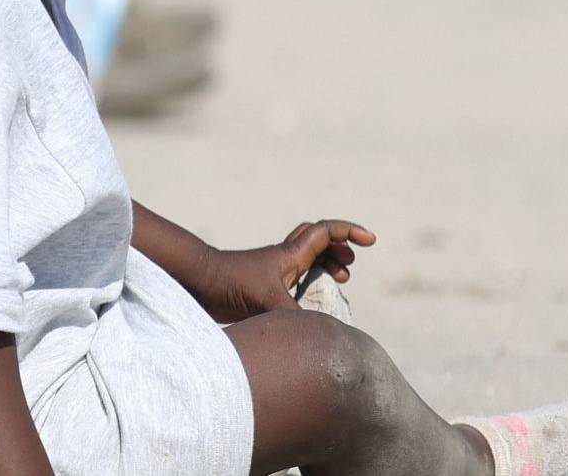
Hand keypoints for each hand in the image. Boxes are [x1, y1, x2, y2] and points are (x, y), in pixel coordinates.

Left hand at [187, 220, 375, 323]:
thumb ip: (297, 318)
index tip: (370, 241)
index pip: (325, 232)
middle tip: (348, 268)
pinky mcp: (263, 287)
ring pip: (306, 259)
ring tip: (340, 281)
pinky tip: (311, 306)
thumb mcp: (269, 302)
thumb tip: (324, 336)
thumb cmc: (231, 284)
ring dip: (326, 265)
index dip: (349, 232)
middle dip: (339, 249)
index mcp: (290, 255)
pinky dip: (309, 286)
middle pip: (317, 242)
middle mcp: (283, 260)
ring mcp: (272, 272)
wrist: (197, 283)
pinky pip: (294, 280)